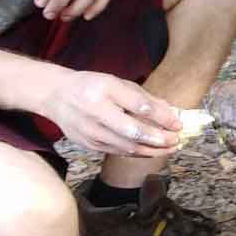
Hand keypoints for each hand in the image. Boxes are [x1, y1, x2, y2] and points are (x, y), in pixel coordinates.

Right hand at [39, 70, 182, 157]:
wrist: (56, 96)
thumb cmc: (92, 86)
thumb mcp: (117, 83)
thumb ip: (144, 97)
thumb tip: (171, 112)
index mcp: (104, 88)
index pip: (138, 105)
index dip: (161, 116)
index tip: (178, 123)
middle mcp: (95, 110)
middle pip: (132, 131)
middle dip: (158, 138)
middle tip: (176, 140)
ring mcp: (89, 130)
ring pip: (126, 146)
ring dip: (152, 150)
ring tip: (170, 148)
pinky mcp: (88, 144)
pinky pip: (118, 152)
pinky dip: (137, 153)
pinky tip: (152, 151)